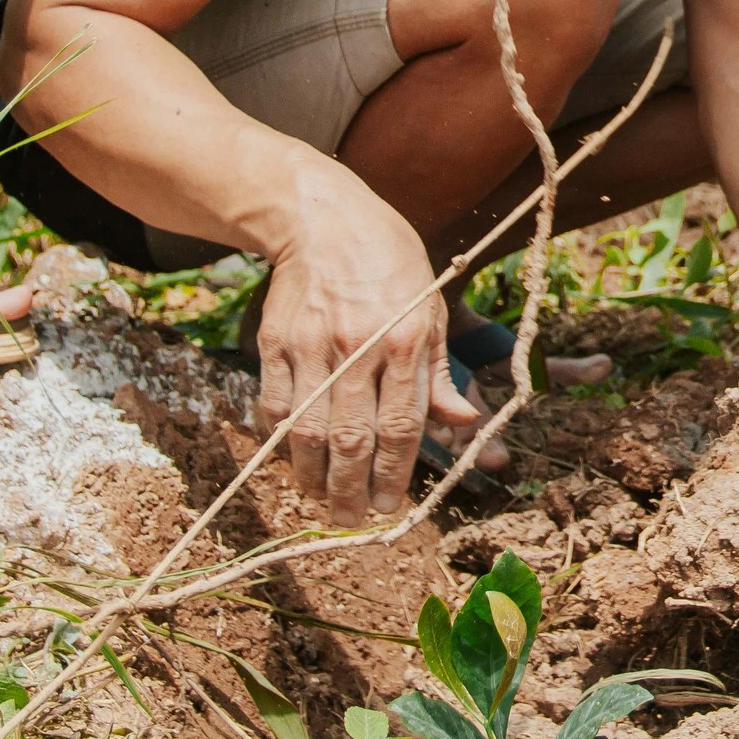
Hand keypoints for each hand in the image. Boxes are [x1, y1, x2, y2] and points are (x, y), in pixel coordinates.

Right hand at [254, 183, 477, 521]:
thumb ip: (442, 374)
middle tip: (353, 519)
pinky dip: (281, 440)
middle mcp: (359, 344)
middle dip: (352, 489)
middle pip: (352, 438)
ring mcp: (312, 344)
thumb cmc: (392, 266)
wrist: (325, 219)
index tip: (391, 507)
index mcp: (408, 339)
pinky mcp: (275, 342)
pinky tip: (294, 459)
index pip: (400, 425)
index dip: (394, 475)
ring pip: (307, 430)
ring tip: (323, 499)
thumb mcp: (433, 309)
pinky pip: (274, 405)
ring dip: (313, 475)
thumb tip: (464, 423)